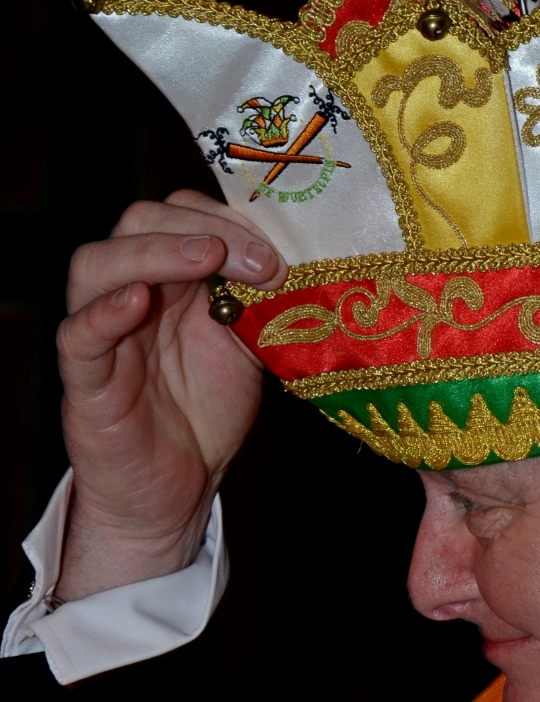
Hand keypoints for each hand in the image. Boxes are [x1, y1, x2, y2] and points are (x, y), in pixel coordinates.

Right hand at [55, 190, 286, 600]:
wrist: (181, 487)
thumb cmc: (206, 410)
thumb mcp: (246, 346)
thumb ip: (259, 304)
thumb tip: (300, 264)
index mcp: (171, 276)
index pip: (181, 214)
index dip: (228, 220)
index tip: (278, 254)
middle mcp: (130, 289)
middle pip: (139, 223)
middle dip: (203, 229)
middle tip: (259, 263)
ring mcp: (102, 331)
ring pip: (96, 264)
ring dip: (155, 252)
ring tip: (206, 259)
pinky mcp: (85, 379)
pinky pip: (77, 334)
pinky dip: (102, 312)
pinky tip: (136, 301)